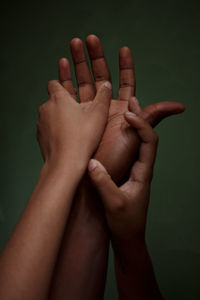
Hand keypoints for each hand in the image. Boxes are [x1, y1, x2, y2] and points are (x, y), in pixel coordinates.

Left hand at [37, 79, 111, 169]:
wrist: (65, 164)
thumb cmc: (82, 138)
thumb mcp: (98, 115)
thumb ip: (103, 97)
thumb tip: (107, 85)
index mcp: (59, 98)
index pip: (55, 83)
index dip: (62, 82)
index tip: (70, 85)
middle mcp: (46, 108)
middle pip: (53, 99)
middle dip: (64, 102)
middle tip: (77, 108)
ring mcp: (41, 123)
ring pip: (50, 114)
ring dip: (60, 116)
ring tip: (75, 125)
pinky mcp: (40, 137)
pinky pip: (48, 129)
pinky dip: (56, 130)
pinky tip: (68, 138)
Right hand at [58, 35, 184, 181]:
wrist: (99, 186)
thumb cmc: (122, 164)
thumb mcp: (142, 138)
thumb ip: (153, 118)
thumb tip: (179, 106)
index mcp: (126, 112)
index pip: (126, 82)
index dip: (126, 65)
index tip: (123, 49)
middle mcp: (107, 111)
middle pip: (102, 77)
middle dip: (94, 58)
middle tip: (88, 39)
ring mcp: (89, 116)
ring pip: (83, 85)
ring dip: (76, 66)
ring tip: (69, 48)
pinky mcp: (75, 123)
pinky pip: (68, 100)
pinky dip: (63, 86)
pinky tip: (59, 72)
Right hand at [88, 106, 157, 242]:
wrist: (128, 236)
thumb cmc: (126, 223)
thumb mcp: (114, 204)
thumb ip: (103, 183)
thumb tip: (91, 162)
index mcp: (144, 172)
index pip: (149, 142)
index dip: (142, 126)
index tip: (129, 115)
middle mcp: (142, 167)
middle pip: (147, 138)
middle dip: (141, 118)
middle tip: (131, 102)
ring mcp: (134, 170)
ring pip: (137, 143)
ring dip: (133, 125)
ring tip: (124, 109)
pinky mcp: (126, 174)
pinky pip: (128, 151)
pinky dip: (124, 137)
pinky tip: (112, 132)